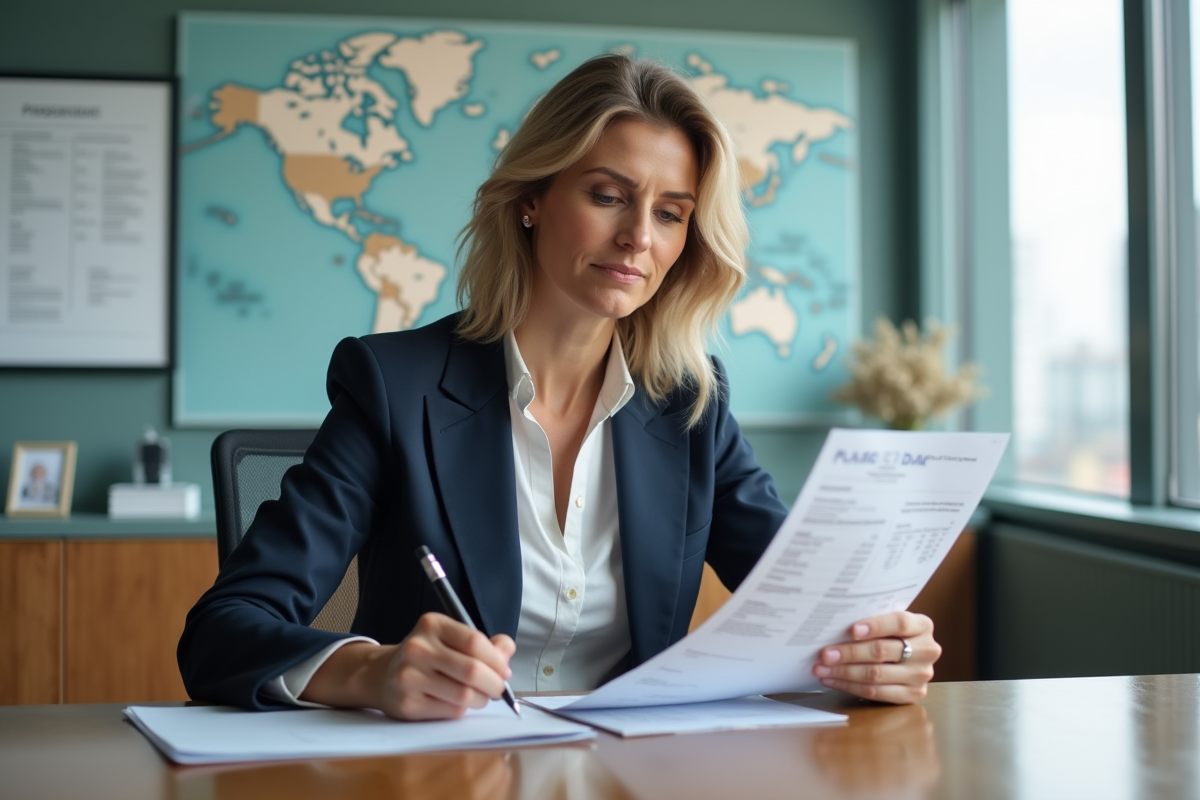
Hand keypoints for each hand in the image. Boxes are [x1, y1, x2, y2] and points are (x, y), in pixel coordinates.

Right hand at [302, 612, 515, 719]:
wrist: (382, 676)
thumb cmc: (428, 657)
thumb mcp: (451, 639)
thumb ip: (484, 643)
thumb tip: (507, 652)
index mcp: (432, 625)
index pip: (475, 642)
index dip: (497, 660)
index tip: (505, 671)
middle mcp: (417, 648)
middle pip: (472, 670)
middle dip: (494, 684)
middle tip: (499, 689)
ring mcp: (409, 676)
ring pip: (464, 695)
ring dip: (481, 699)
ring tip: (479, 696)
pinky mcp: (407, 704)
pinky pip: (451, 711)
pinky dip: (463, 710)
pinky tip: (457, 703)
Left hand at [812, 611, 939, 703]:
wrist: (909, 654)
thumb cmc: (891, 633)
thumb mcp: (888, 621)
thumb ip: (871, 621)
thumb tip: (834, 623)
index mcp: (923, 626)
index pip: (899, 623)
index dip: (875, 626)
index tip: (852, 630)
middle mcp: (927, 650)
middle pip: (883, 651)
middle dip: (849, 653)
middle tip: (825, 654)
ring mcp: (921, 675)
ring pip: (876, 675)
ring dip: (844, 672)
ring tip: (822, 669)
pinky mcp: (913, 695)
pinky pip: (876, 693)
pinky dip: (850, 686)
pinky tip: (833, 680)